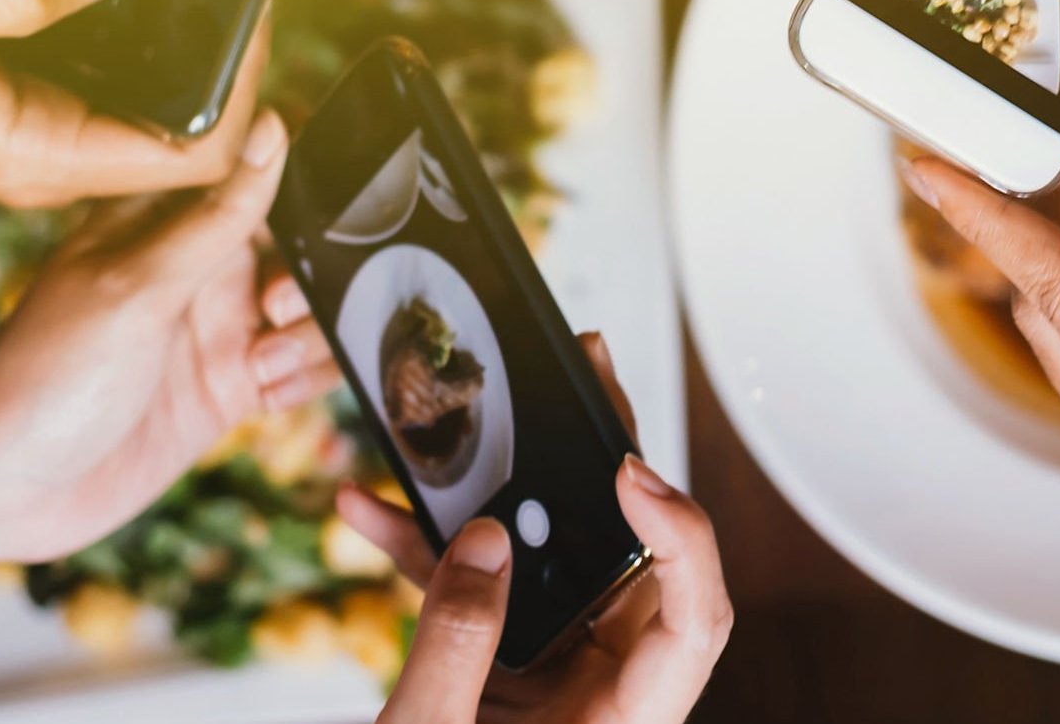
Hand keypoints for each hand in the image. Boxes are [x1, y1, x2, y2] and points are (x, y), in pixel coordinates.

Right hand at [0, 0, 261, 207]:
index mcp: (35, 155)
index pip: (191, 157)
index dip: (241, 93)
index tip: (256, 12)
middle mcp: (45, 143)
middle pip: (175, 101)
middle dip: (192, 20)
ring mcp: (29, 107)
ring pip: (124, 51)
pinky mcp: (9, 68)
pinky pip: (68, 21)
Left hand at [0, 113, 343, 567]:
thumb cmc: (43, 376)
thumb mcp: (136, 286)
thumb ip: (217, 217)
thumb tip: (273, 125)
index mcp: (169, 220)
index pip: (261, 171)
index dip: (306, 186)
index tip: (320, 218)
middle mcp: (201, 268)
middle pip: (303, 245)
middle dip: (318, 274)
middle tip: (270, 313)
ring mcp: (217, 329)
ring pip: (313, 310)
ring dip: (313, 334)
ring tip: (262, 365)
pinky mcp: (230, 389)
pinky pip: (305, 369)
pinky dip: (310, 377)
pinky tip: (270, 393)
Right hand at [337, 335, 731, 722]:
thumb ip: (455, 641)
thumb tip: (486, 537)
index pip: (694, 619)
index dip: (681, 536)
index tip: (630, 470)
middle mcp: (604, 698)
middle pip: (633, 561)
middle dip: (603, 461)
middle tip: (590, 370)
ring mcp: (553, 683)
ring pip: (551, 564)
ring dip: (502, 494)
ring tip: (489, 411)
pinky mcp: (498, 677)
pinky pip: (479, 597)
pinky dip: (425, 555)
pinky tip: (366, 514)